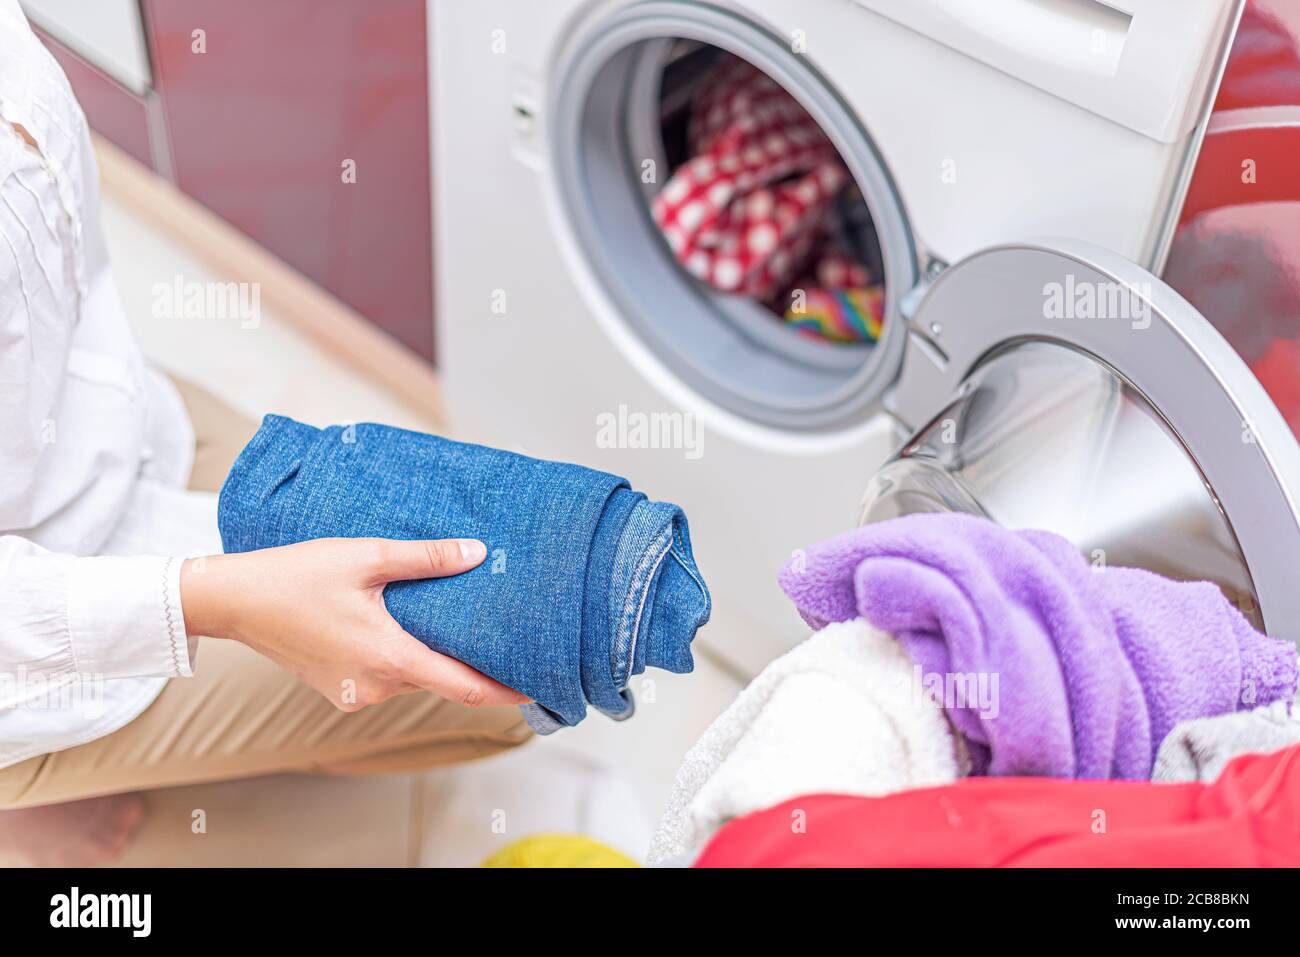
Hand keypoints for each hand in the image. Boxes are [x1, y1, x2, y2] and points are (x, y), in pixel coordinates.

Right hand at [180, 537, 527, 711]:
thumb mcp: (366, 556)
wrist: (233, 600)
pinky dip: (403, 656)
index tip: (538, 688)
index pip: (465, 687)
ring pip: (413, 676)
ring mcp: (356, 693)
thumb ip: (426, 559)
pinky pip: (386, 676)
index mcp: (390, 659)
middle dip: (470, 661)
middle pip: (441, 679)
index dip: (506, 691)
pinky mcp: (340, 690)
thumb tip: (477, 553)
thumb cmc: (296, 576)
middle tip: (502, 635)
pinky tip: (404, 625)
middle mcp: (376, 687)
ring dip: (432, 654)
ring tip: (454, 621)